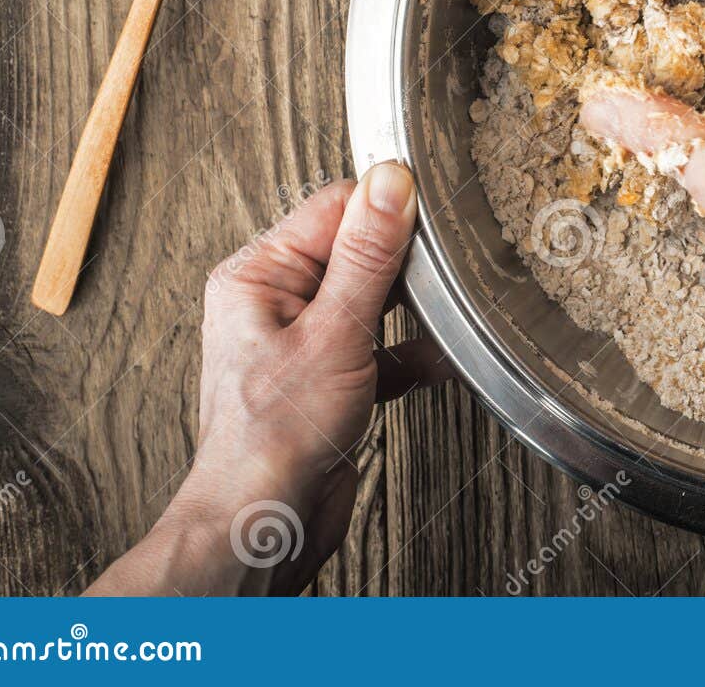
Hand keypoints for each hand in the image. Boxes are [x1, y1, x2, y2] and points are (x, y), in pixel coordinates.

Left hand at [87, 162, 450, 595]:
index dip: (385, 208)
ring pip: (372, 301)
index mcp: (257, 276)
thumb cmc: (272, 437)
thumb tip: (390, 183)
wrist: (265, 521)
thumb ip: (368, 254)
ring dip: (412, 310)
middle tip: (444, 268)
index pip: (332, 209)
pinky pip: (381, 349)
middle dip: (403, 263)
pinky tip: (440, 360)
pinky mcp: (330, 381)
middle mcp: (274, 304)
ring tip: (447, 312)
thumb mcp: (333, 330)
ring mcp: (303, 344)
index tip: (430, 214)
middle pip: (355, 252)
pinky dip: (411, 355)